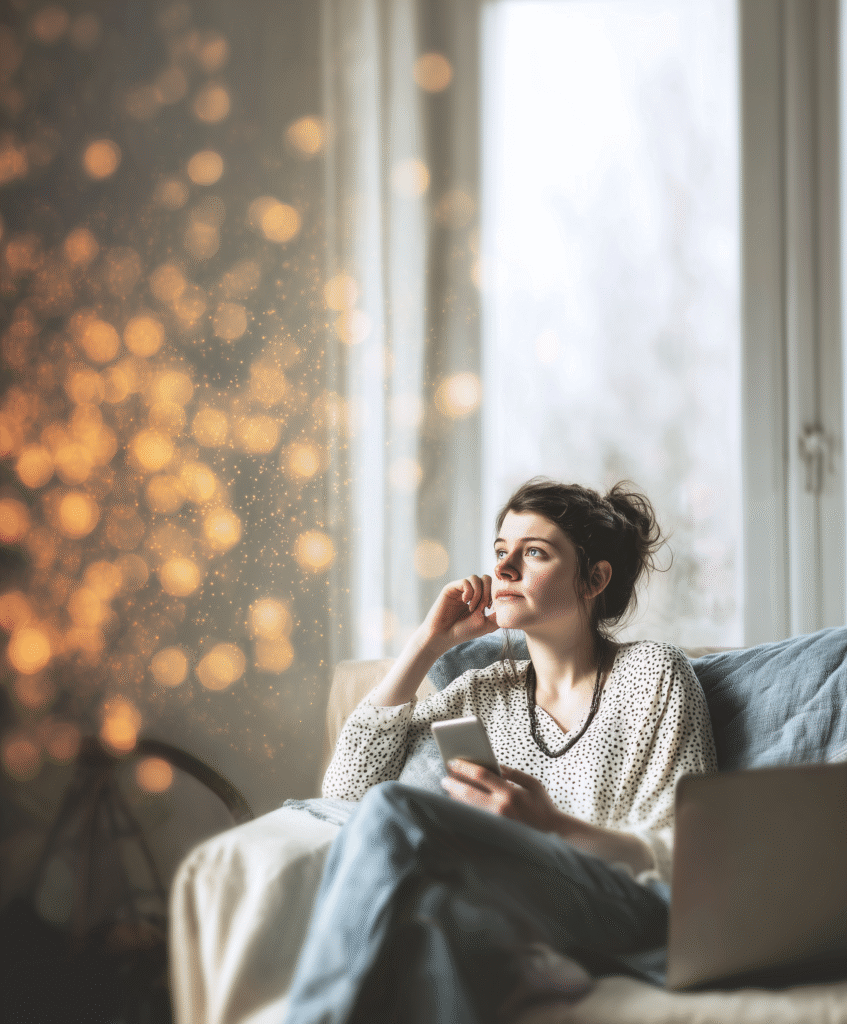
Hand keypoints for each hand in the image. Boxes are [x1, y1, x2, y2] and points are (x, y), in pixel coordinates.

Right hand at [421, 575, 499, 649]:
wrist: (444, 636)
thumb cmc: (464, 631)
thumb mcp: (487, 624)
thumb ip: (498, 614)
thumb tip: (510, 604)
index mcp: (479, 598)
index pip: (492, 585)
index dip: (495, 594)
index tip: (490, 608)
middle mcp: (470, 591)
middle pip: (486, 578)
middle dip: (488, 592)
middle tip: (484, 607)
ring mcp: (460, 589)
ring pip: (476, 578)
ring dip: (478, 594)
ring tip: (473, 608)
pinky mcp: (451, 588)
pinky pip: (465, 581)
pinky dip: (469, 592)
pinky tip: (465, 602)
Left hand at [440, 760, 562, 832]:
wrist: (553, 835)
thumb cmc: (543, 807)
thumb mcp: (532, 784)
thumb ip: (512, 773)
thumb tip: (494, 765)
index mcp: (510, 793)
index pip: (482, 776)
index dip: (465, 767)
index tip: (453, 761)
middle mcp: (500, 809)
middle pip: (469, 793)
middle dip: (454, 784)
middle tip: (444, 777)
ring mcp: (496, 823)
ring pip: (468, 808)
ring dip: (456, 797)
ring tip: (449, 788)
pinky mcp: (494, 833)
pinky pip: (475, 819)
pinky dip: (465, 809)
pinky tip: (459, 803)